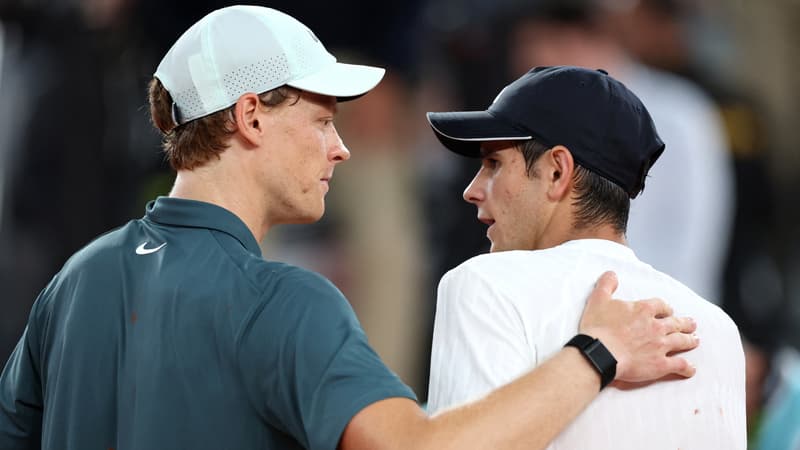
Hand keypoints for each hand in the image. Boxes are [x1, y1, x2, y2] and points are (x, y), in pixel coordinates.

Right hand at [579, 271, 697, 381]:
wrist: (600, 353)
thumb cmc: (598, 328)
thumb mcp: (598, 300)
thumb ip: (606, 285)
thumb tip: (611, 274)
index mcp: (643, 310)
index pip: (661, 305)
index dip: (665, 308)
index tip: (668, 311)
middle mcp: (656, 326)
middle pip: (675, 323)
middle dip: (684, 323)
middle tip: (691, 324)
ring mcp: (660, 346)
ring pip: (681, 341)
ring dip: (689, 340)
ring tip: (694, 340)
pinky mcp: (660, 364)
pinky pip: (679, 365)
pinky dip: (687, 367)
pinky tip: (690, 368)